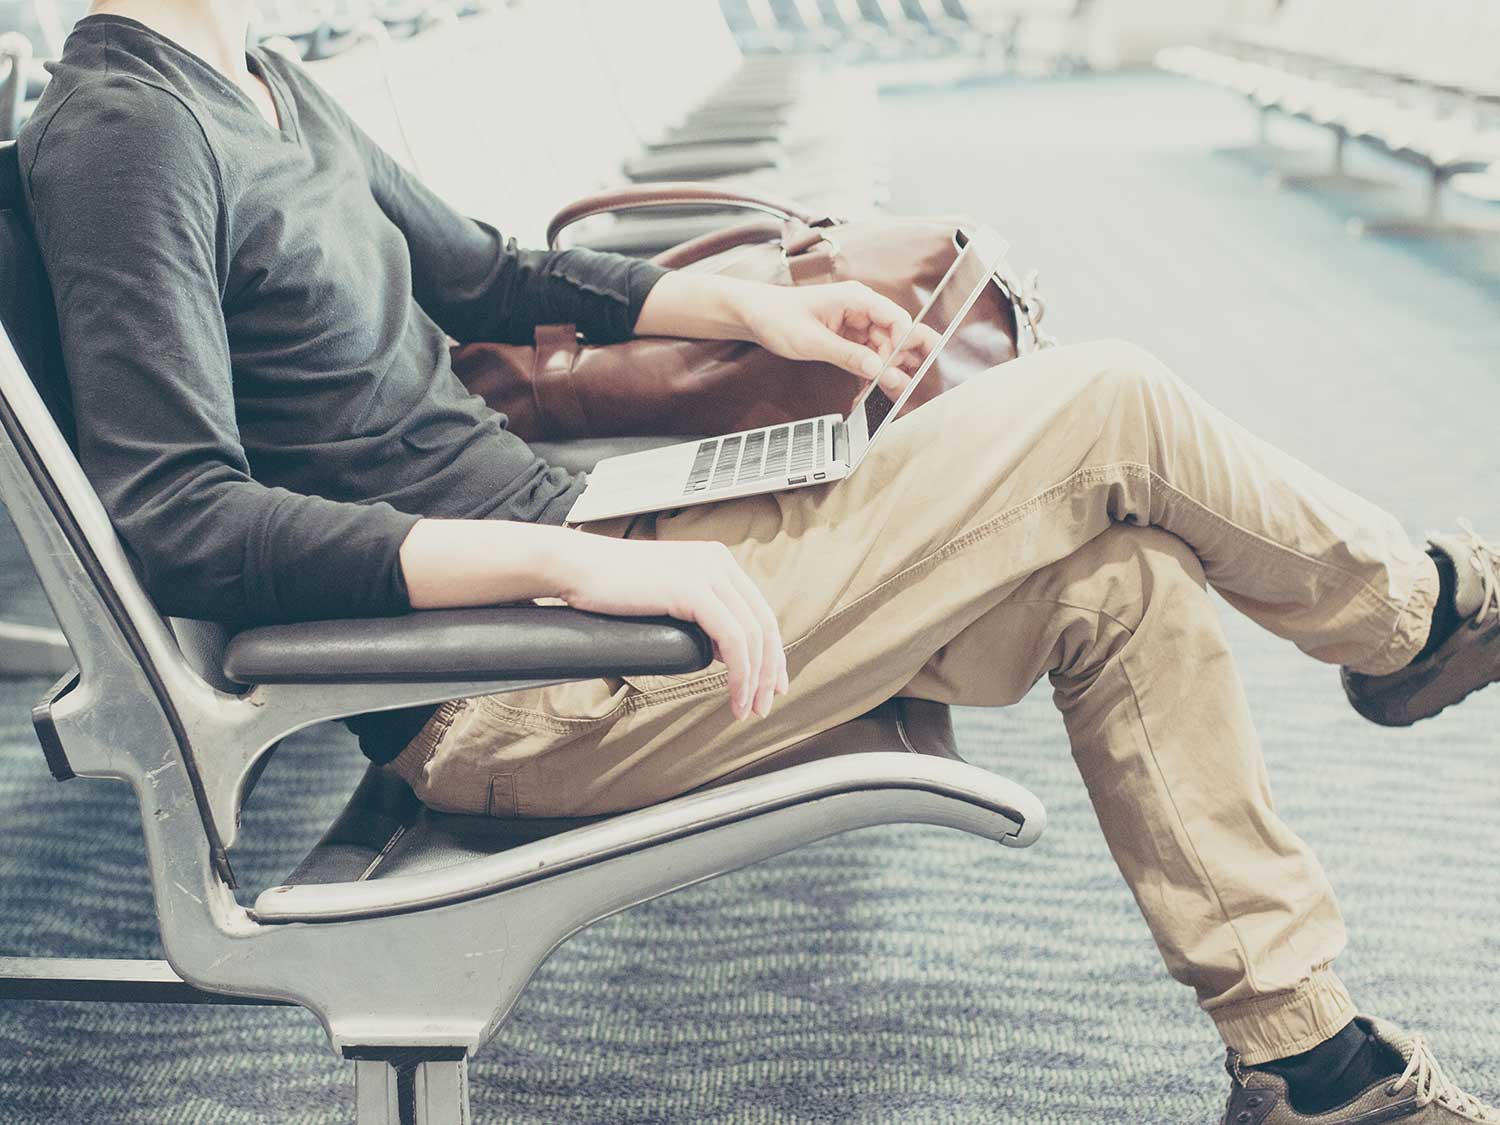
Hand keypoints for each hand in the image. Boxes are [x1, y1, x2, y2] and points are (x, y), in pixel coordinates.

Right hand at [556, 535, 787, 720]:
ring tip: (746, 708)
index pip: (758, 610)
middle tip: (763, 705)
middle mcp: (717, 562)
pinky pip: (732, 639)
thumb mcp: (668, 598)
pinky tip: (734, 695)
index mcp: (715, 560)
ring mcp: (707, 573)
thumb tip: (724, 650)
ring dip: (754, 680)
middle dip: (770, 671)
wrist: (577, 568)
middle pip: (763, 623)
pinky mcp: (693, 589)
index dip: (771, 652)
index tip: (770, 685)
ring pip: (752, 635)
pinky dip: (739, 673)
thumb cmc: (610, 588)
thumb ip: (699, 616)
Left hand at [734, 281, 943, 400]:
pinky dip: (870, 371)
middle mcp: (861, 309)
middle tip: (891, 385)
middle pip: (895, 336)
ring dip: (884, 370)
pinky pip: (869, 355)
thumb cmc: (778, 317)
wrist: (756, 315)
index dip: (904, 343)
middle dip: (895, 361)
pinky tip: (867, 388)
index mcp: (856, 298)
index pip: (897, 318)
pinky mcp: (848, 338)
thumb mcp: (812, 340)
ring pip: (884, 348)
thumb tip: (877, 369)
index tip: (898, 368)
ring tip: (881, 391)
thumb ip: (846, 354)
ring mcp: (856, 324)